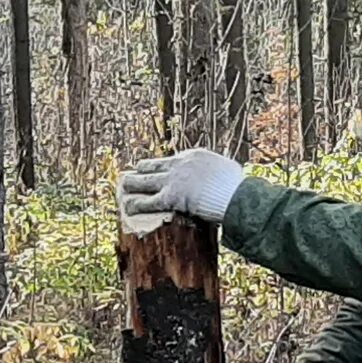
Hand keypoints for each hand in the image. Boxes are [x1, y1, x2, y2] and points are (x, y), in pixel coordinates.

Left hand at [117, 145, 249, 231]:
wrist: (236, 195)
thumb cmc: (237, 186)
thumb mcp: (226, 170)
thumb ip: (215, 171)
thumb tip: (221, 176)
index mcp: (194, 155)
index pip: (172, 160)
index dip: (162, 166)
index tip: (155, 168)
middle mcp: (180, 164)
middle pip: (154, 166)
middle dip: (143, 170)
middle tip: (134, 172)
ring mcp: (173, 179)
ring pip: (145, 181)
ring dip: (132, 184)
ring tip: (123, 187)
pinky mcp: (170, 197)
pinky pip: (147, 201)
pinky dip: (136, 204)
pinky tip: (127, 207)